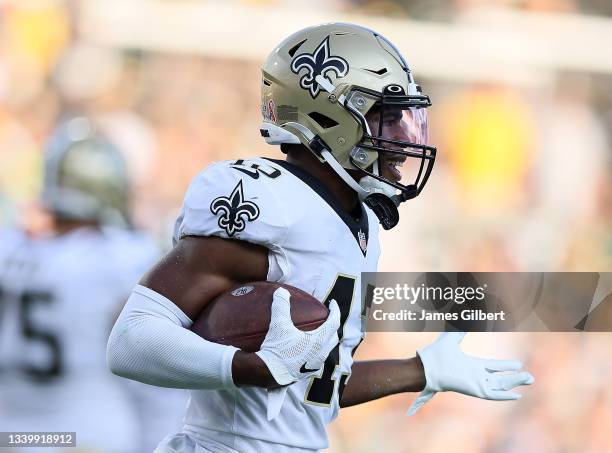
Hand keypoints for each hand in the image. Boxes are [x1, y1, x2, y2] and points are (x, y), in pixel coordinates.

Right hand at [255, 287, 339, 385]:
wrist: (266, 374)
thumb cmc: (276, 349)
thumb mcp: (278, 325)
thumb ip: (281, 306)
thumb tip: (281, 291)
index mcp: (318, 341)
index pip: (333, 322)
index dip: (335, 311)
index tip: (333, 303)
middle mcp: (320, 355)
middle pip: (332, 338)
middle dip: (332, 326)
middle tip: (327, 318)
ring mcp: (314, 366)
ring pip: (325, 351)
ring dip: (324, 341)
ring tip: (318, 334)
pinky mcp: (306, 374)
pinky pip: (316, 361)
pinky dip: (315, 353)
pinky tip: (306, 352)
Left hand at [407, 332, 534, 414]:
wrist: (428, 366)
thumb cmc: (437, 354)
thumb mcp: (452, 337)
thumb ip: (459, 327)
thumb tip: (464, 314)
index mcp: (472, 366)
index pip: (493, 367)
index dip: (506, 366)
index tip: (519, 364)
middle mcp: (476, 376)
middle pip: (500, 379)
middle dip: (516, 378)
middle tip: (530, 377)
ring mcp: (476, 384)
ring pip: (500, 386)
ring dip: (514, 383)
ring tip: (529, 379)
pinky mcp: (475, 390)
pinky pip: (493, 395)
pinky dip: (504, 396)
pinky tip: (516, 395)